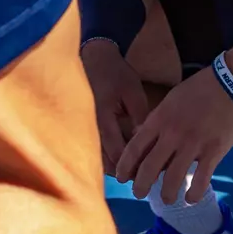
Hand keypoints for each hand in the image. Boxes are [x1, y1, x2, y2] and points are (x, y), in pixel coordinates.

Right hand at [80, 40, 149, 173]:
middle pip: (104, 160)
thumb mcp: (133, 92)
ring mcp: (85, 128)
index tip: (147, 172)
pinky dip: (106, 155)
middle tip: (141, 175)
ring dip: (113, 165)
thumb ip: (140, 118)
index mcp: (103, 119)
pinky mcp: (84, 127)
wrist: (93, 58)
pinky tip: (120, 156)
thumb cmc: (115, 74)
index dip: (131, 165)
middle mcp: (91, 128)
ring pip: (97, 157)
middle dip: (122, 170)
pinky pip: (94, 148)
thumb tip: (148, 143)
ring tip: (132, 168)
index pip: (117, 152)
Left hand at [116, 67, 232, 203]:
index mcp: (160, 119)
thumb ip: (157, 119)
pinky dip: (194, 193)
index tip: (122, 178)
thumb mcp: (171, 98)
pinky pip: (201, 179)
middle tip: (139, 194)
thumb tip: (141, 133)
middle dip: (140, 186)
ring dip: (167, 193)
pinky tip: (190, 198)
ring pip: (173, 178)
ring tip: (166, 199)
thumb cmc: (201, 87)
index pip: (135, 148)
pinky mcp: (214, 152)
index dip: (125, 166)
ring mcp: (194, 144)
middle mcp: (173, 134)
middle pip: (149, 168)